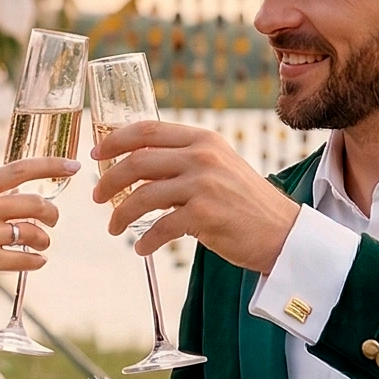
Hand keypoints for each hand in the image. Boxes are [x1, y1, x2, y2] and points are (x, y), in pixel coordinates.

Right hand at [0, 158, 72, 291]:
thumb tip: (29, 193)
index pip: (20, 169)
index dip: (51, 166)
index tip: (74, 166)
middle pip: (35, 203)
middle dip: (52, 213)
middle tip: (52, 220)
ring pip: (34, 233)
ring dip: (44, 240)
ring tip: (40, 244)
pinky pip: (27, 260)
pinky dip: (37, 261)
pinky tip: (34, 261)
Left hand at [90, 119, 300, 273]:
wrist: (283, 233)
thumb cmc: (245, 203)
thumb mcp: (218, 166)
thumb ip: (185, 159)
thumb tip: (138, 164)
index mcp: (203, 139)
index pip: (148, 129)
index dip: (115, 139)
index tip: (96, 153)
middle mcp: (202, 156)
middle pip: (137, 161)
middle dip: (109, 180)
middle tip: (97, 197)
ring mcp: (204, 185)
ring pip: (143, 196)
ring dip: (121, 214)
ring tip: (114, 228)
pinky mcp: (205, 215)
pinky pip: (160, 228)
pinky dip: (145, 240)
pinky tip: (141, 248)